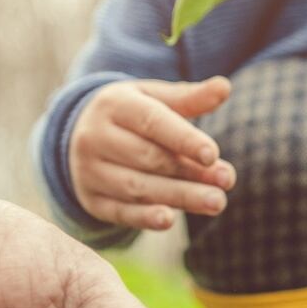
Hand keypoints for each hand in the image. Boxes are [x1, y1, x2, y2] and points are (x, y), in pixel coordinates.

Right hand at [69, 78, 236, 229]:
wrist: (79, 137)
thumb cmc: (130, 115)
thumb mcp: (153, 99)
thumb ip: (189, 98)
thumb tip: (225, 87)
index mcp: (114, 105)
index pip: (152, 122)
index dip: (184, 139)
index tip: (213, 154)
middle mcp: (96, 138)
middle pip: (148, 158)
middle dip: (190, 172)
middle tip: (227, 181)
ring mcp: (90, 171)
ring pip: (137, 187)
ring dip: (179, 197)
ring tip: (216, 202)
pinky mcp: (92, 200)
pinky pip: (120, 212)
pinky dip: (144, 218)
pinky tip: (169, 220)